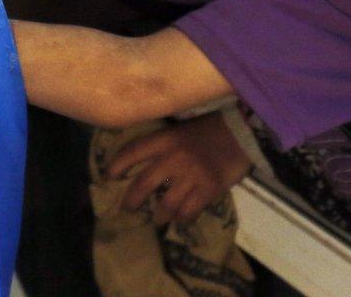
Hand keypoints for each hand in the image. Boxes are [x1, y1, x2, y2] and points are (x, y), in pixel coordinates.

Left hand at [108, 112, 251, 227]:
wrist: (241, 134)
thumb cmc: (209, 130)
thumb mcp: (180, 130)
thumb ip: (163, 145)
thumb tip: (144, 164)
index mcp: (166, 139)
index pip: (133, 151)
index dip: (117, 165)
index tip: (109, 176)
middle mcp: (174, 158)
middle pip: (143, 184)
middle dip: (131, 200)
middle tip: (127, 208)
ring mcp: (191, 175)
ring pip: (166, 204)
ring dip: (159, 215)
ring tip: (157, 219)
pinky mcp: (208, 189)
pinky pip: (189, 211)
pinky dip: (183, 219)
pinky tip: (181, 220)